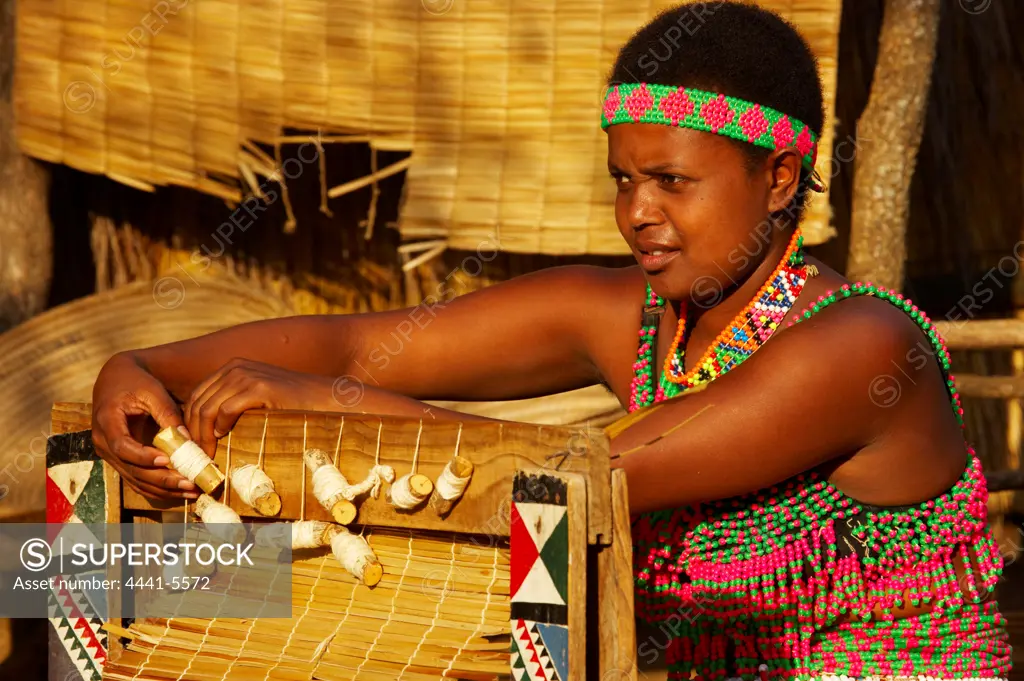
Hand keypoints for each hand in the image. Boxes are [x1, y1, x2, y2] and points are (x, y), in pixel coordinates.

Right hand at [92, 353, 197, 501]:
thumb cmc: (136, 382)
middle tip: (190, 483)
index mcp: (107, 422)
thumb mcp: (152, 392)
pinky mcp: (121, 461)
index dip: (143, 456)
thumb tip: (187, 440)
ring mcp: (110, 455)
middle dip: (162, 479)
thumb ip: (167, 414)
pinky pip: (138, 480)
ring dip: (164, 488)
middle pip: (131, 470)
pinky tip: (181, 489)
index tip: (166, 460)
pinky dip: (159, 487)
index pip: (122, 447)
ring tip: (192, 490)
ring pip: (136, 480)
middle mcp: (103, 443)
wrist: (117, 380)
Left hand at [185, 358, 335, 456]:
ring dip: (204, 435)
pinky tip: (224, 437)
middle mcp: (236, 368)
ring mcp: (247, 375)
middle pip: (198, 403)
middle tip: (197, 455)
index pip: (196, 396)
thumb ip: (232, 405)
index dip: (188, 423)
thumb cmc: (292, 406)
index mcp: (232, 368)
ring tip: (208, 454)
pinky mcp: (260, 387)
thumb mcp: (256, 400)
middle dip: (193, 432)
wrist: (324, 399)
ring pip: (208, 408)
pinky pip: (227, 409)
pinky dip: (221, 426)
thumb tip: (205, 431)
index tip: (192, 446)